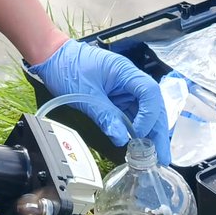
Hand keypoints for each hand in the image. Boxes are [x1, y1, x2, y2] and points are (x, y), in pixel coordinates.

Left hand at [28, 39, 170, 163]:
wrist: (53, 58)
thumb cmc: (68, 67)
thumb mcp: (85, 94)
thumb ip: (105, 116)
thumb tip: (120, 138)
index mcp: (125, 72)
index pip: (149, 92)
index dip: (149, 115)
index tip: (139, 133)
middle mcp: (129, 80)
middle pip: (152, 105)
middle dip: (158, 130)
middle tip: (162, 155)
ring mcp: (123, 90)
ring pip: (144, 112)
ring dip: (150, 133)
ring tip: (155, 156)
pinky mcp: (116, 98)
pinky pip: (130, 114)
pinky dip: (135, 130)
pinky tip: (139, 145)